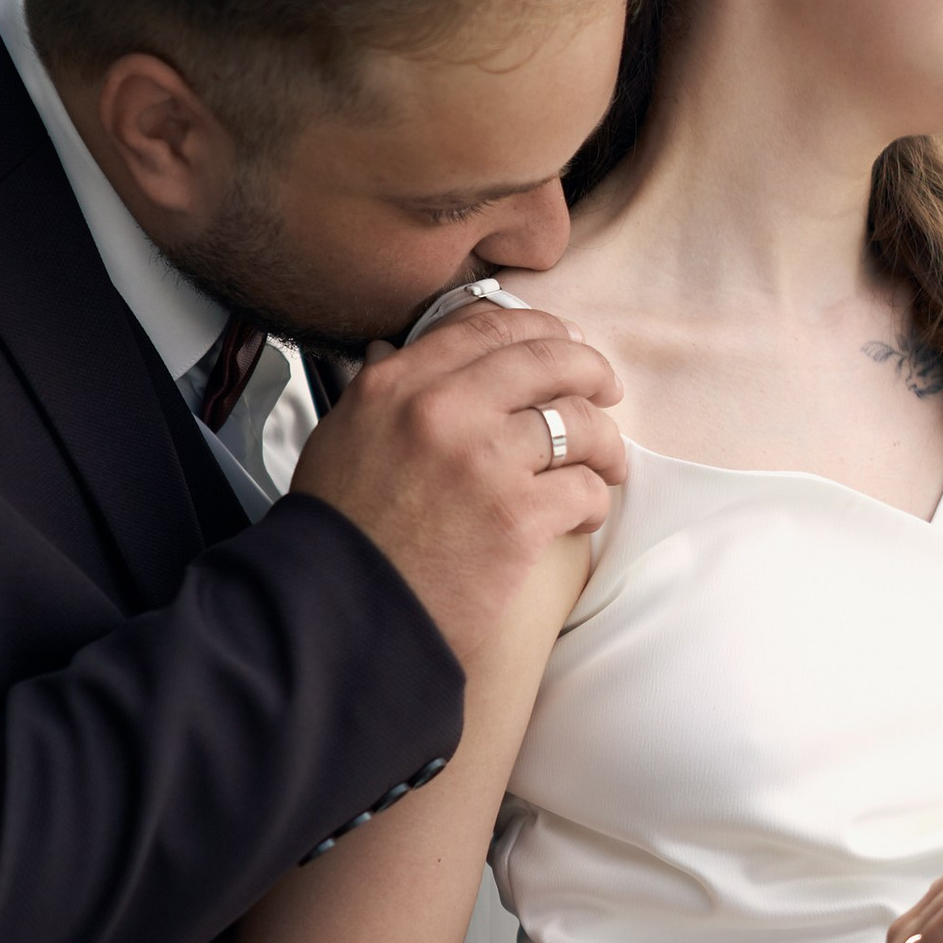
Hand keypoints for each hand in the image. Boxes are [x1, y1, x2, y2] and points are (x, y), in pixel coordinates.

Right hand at [290, 305, 628, 660]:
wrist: (337, 615)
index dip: (543, 329)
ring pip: (579, 421)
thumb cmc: (338, 534)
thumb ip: (379, 392)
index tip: (566, 342)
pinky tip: (581, 515)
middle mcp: (443, 408)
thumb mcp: (339, 439)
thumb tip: (390, 351)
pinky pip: (585, 488)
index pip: (489, 326)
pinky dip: (593, 501)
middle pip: (548, 359)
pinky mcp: (517, 517)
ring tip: (605, 464)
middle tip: (605, 389)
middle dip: (590, 370)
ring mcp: (484, 460)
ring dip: (603, 442)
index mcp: (398, 384)